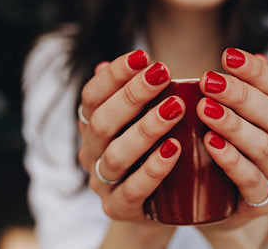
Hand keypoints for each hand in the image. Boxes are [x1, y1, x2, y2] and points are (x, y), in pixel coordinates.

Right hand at [77, 50, 183, 224]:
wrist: (160, 203)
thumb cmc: (153, 149)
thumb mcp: (142, 119)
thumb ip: (136, 94)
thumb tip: (130, 61)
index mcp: (92, 126)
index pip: (92, 96)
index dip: (114, 75)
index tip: (143, 56)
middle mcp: (91, 152)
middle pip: (102, 122)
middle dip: (132, 95)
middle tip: (163, 73)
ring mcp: (102, 183)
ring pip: (116, 155)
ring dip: (146, 128)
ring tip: (176, 108)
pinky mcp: (118, 209)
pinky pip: (132, 191)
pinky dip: (153, 169)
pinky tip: (174, 149)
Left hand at [196, 48, 267, 232]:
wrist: (215, 206)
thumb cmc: (220, 153)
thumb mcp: (229, 119)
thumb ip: (239, 92)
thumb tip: (249, 56)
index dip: (256, 71)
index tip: (227, 55)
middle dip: (240, 95)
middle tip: (207, 81)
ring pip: (263, 145)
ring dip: (233, 124)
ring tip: (205, 108)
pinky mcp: (262, 201)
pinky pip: (251, 179)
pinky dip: (232, 160)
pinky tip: (211, 143)